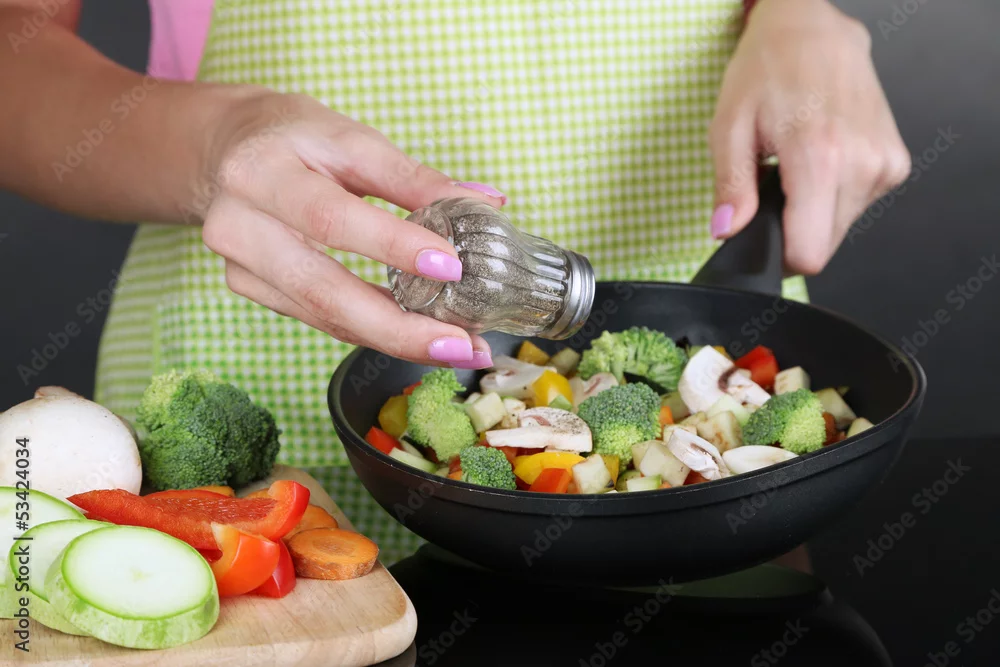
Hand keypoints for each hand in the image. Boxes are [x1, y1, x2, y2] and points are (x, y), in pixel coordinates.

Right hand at [199, 90, 503, 366]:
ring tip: (455, 349)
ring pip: (322, 315)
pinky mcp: (249, 289)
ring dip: (394, 340)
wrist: (227, 146)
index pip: (331, 217)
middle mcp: (239, 223)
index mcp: (261, 170)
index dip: (391, 245)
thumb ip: (416, 178)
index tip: (451, 266)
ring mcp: (238, 264)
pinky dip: (371, 332)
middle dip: (398, 326)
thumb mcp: (353, 140)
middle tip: (461, 344)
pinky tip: (417, 339)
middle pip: (321, 288)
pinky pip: (319, 319)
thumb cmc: (296, 138)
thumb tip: (487, 204)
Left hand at [708, 0, 910, 274]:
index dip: (780, 255)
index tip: (764, 236)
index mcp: (820, 157)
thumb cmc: (767, 69)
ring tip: (797, 162)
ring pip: (840, 226)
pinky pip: (857, 204)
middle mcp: (862, 163)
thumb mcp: (728, 127)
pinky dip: (834, 192)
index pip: (809, 253)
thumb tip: (726, 230)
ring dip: (813, 208)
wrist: (811, 29)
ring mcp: (884, 164)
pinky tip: (821, 156)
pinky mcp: (894, 163)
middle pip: (825, 245)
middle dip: (794, 227)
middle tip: (776, 183)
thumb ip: (730, 187)